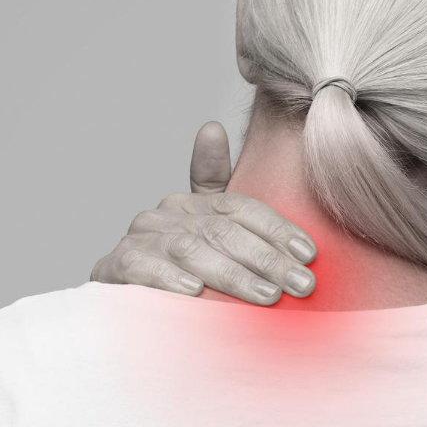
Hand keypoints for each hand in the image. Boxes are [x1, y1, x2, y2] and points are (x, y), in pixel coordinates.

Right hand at [90, 122, 317, 304]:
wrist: (121, 301)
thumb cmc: (175, 268)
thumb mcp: (205, 237)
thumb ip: (222, 199)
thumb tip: (211, 125)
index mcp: (193, 203)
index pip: (241, 208)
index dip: (277, 229)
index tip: (309, 253)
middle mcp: (167, 214)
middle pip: (224, 230)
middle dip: (268, 258)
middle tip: (301, 284)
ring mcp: (141, 239)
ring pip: (192, 250)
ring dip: (233, 273)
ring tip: (267, 295)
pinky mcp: (117, 266)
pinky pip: (144, 268)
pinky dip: (169, 278)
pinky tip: (195, 292)